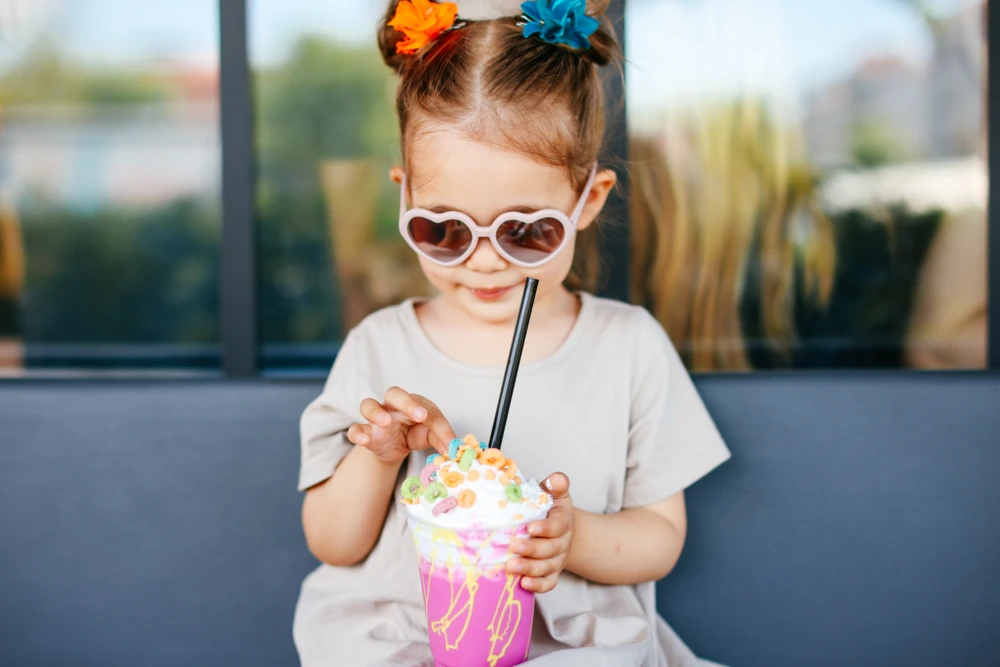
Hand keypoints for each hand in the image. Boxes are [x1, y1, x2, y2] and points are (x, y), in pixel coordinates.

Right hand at [347, 387, 455, 463]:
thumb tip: (456, 449)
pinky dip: (357, 433)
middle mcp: (393, 406)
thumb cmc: (416, 433)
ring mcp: (375, 418)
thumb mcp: (431, 436)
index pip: (420, 403)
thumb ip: (443, 439)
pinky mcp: (365, 433)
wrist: (395, 449)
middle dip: (406, 402)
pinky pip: (355, 429)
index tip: (429, 421)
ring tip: (384, 422)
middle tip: (418, 416)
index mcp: (412, 403)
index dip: (426, 411)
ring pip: (368, 405)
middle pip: (393, 393)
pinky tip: (364, 439)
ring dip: (376, 412)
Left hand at [507, 472, 573, 592]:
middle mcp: (563, 542)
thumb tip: (557, 478)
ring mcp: (558, 560)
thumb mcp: (555, 493)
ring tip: (512, 566)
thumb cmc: (550, 508)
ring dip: (530, 568)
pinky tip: (523, 584)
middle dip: (532, 549)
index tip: (530, 527)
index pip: (558, 526)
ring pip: (548, 568)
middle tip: (513, 546)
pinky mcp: (552, 573)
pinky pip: (548, 583)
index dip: (546, 528)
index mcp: (564, 521)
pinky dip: (537, 586)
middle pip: (551, 549)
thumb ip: (556, 485)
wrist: (558, 529)